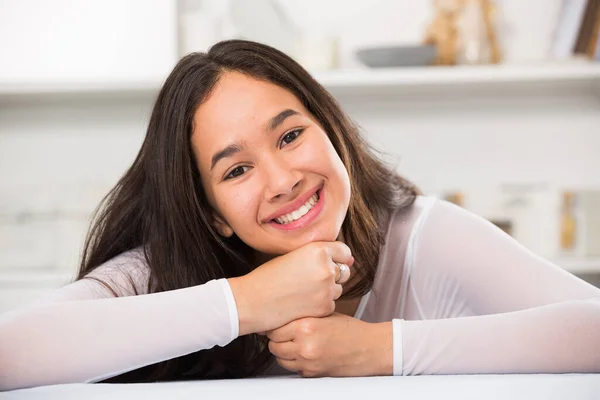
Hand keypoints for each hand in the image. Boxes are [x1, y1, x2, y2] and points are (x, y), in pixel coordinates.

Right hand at [228, 241, 353, 334]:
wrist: (252, 301)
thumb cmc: (268, 277)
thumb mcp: (292, 256)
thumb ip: (317, 255)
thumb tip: (350, 260)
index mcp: (318, 250)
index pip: (344, 252)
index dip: (336, 258)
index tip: (328, 263)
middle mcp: (326, 268)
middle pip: (343, 271)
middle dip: (332, 275)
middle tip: (310, 280)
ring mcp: (327, 289)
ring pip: (338, 289)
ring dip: (326, 291)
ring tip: (302, 292)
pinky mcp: (324, 308)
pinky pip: (331, 304)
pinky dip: (320, 305)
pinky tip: (301, 304)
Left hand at [266, 313, 392, 376]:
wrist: (369, 349)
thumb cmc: (350, 330)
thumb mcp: (324, 314)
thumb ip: (302, 316)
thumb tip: (282, 317)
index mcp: (306, 326)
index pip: (274, 329)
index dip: (274, 326)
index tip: (276, 324)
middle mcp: (304, 345)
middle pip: (273, 345)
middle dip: (276, 339)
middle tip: (284, 334)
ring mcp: (307, 362)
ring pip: (280, 359)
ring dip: (283, 352)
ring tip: (294, 344)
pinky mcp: (312, 374)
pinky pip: (292, 368)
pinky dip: (294, 362)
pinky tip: (304, 353)